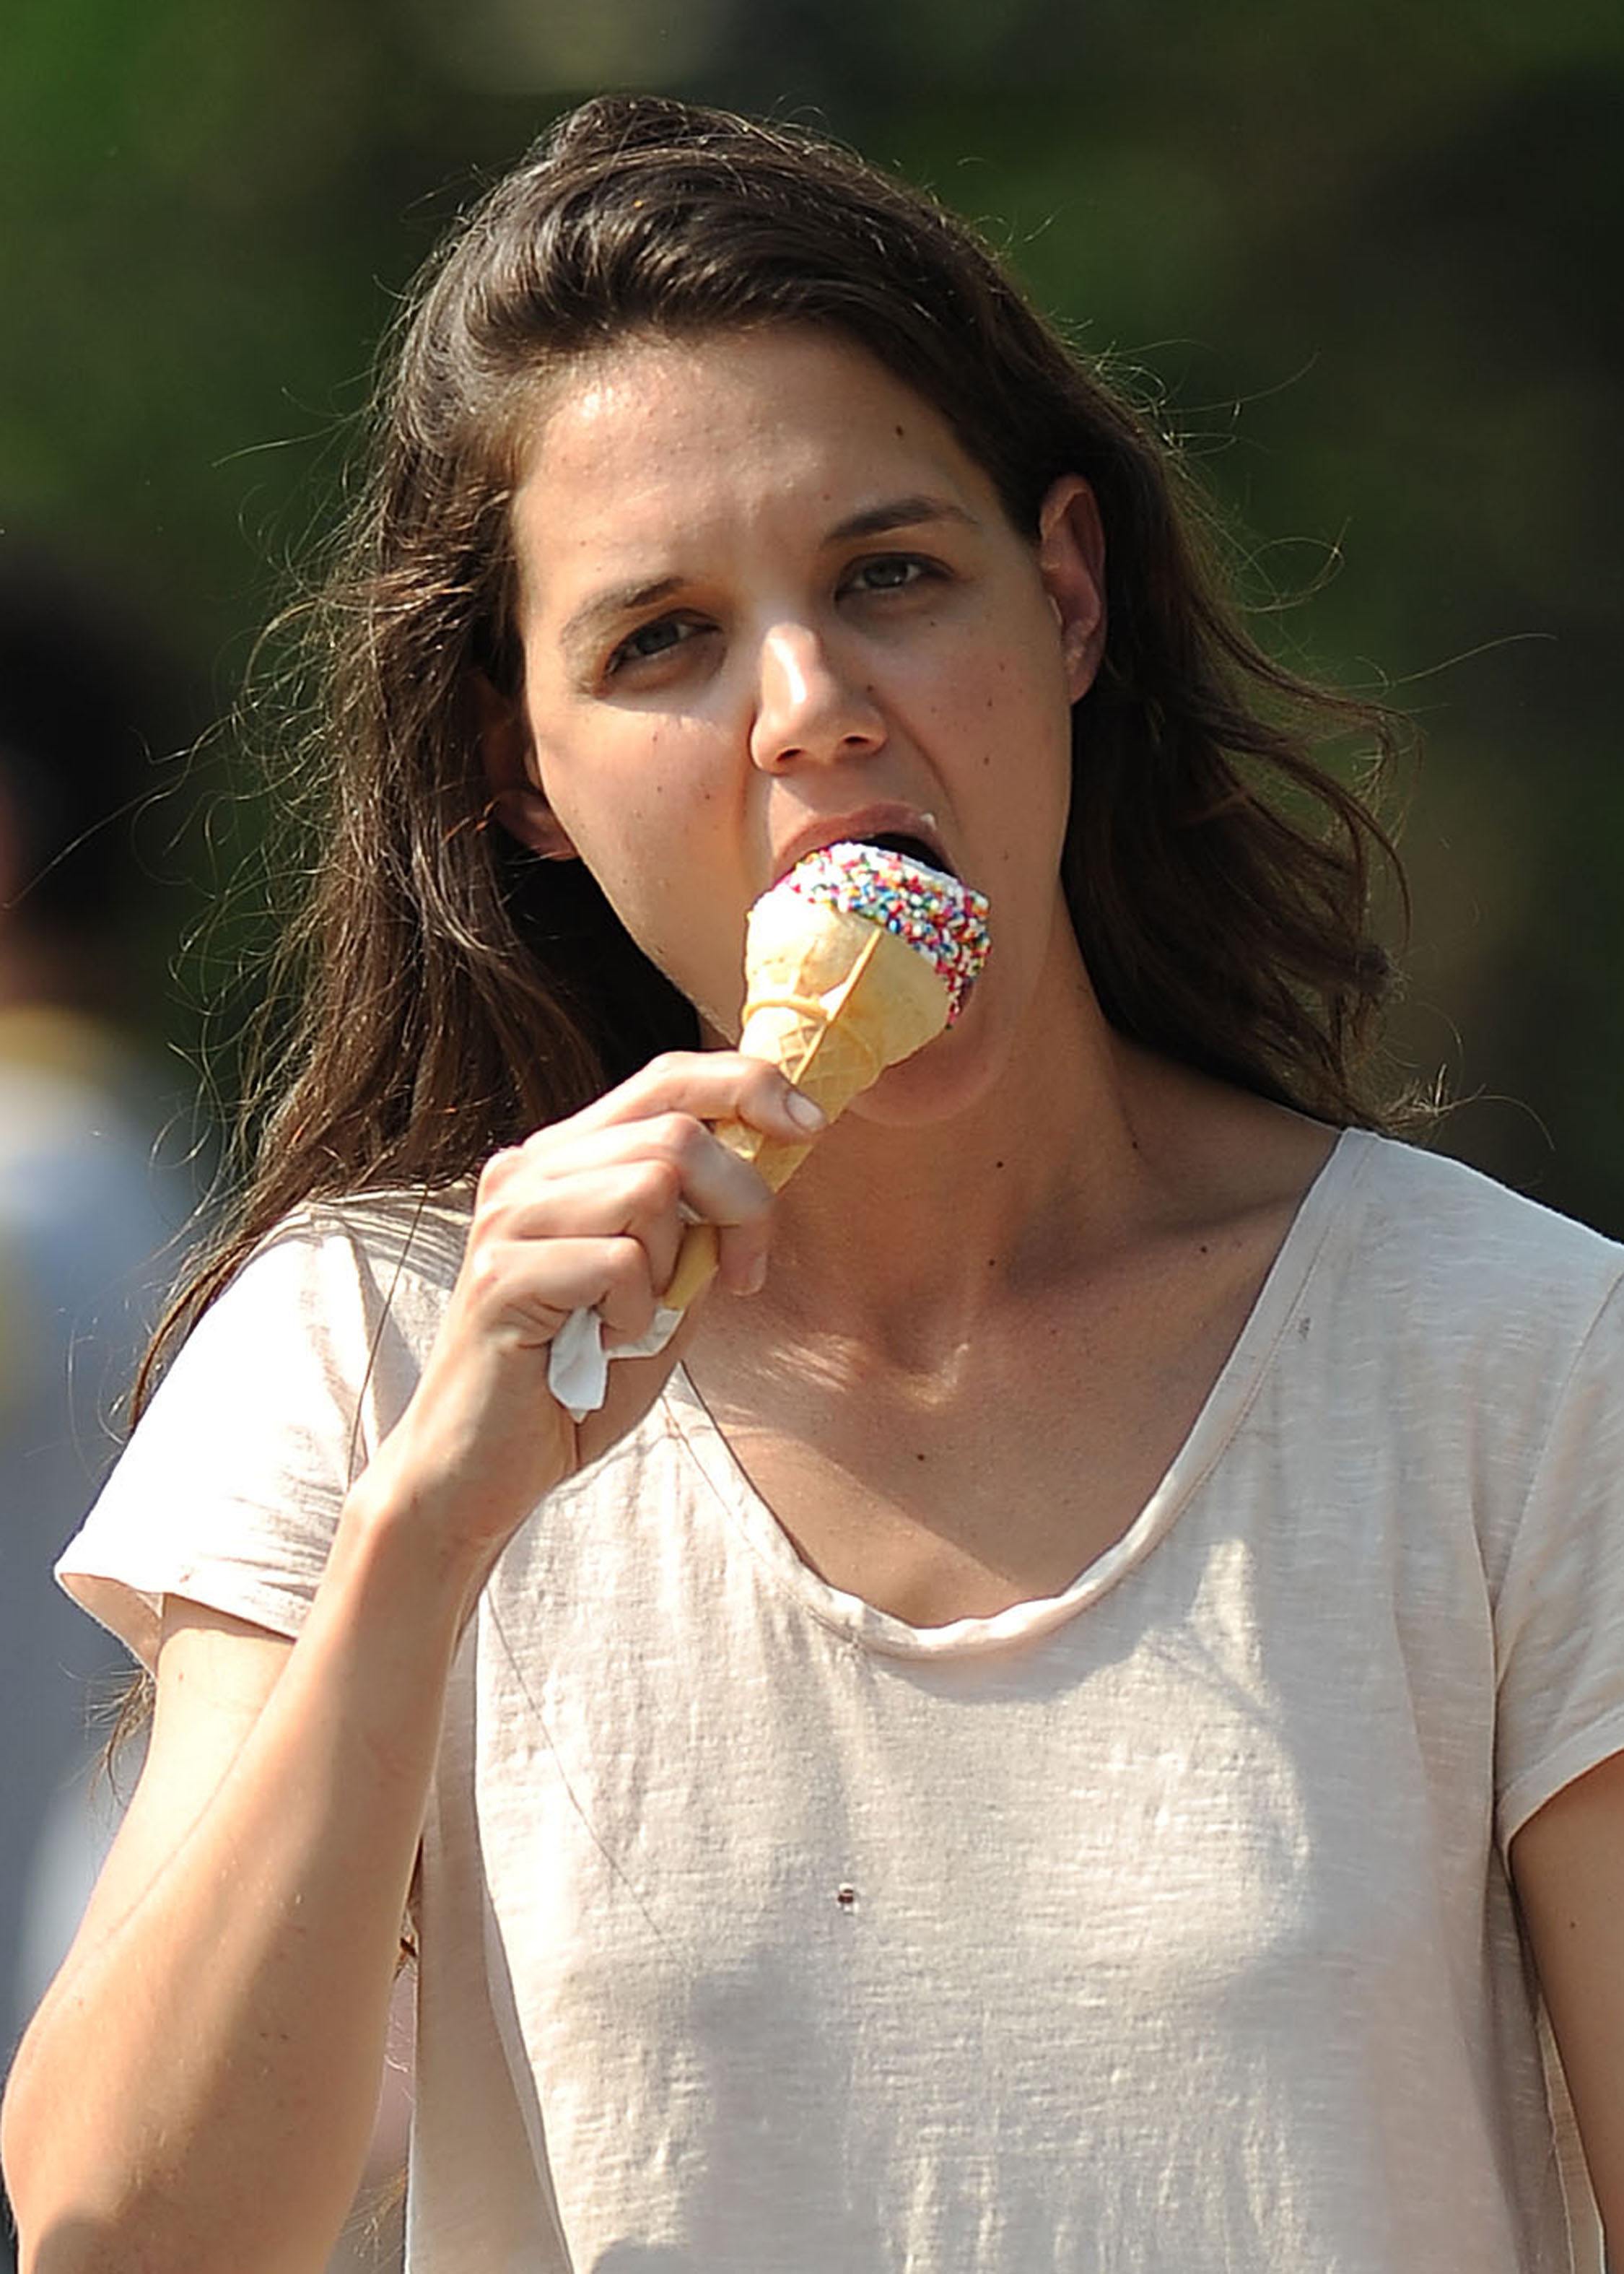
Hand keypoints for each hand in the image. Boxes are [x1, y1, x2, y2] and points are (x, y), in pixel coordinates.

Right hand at [346, 1051, 824, 1583]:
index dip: (747, 1086)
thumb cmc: (576, 1382)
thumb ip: (698, 1227)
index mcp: (566, 1160)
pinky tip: (604, 1346)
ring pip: (651, 1185)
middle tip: (746, 1275)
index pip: (666, 1077)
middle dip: (743, 1202)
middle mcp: (529, 1170)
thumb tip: (770, 1159)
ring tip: (638, 1321)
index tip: (809, 1125)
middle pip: (676, 1130)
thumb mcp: (662, 1289)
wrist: (479, 1473)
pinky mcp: (503, 1275)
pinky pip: (620, 1262)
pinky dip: (636, 1314)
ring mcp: (510, 1218)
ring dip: (675, 1267)